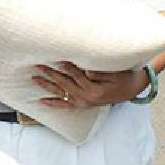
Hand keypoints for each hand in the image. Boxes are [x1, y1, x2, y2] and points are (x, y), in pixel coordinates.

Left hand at [33, 62, 148, 108]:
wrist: (130, 90)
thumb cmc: (122, 77)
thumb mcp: (114, 73)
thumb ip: (99, 72)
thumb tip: (86, 71)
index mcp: (94, 90)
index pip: (76, 76)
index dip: (66, 66)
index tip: (56, 58)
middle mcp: (86, 98)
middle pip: (65, 84)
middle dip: (51, 73)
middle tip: (38, 64)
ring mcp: (82, 102)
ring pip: (61, 93)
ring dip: (47, 85)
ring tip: (34, 78)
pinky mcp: (81, 105)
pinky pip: (64, 105)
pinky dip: (53, 103)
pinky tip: (41, 101)